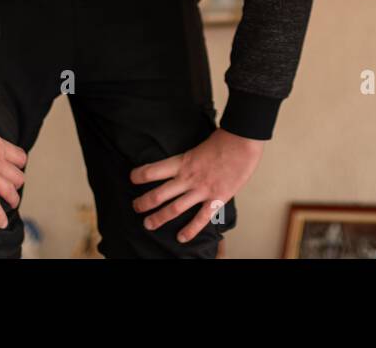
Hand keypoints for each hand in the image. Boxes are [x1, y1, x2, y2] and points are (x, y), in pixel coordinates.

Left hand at [131, 128, 262, 243]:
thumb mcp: (200, 145)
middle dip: (144, 203)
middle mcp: (187, 178)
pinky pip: (200, 218)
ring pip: (173, 209)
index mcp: (183, 161)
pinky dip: (190, 230)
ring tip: (148, 224)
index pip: (152, 170)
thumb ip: (192, 157)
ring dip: (158, 218)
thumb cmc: (225, 138)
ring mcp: (201, 190)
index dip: (139, 175)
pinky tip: (181, 238)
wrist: (243, 140)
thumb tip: (188, 161)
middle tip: (136, 207)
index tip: (132, 178)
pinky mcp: (216, 198)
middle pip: (158, 194)